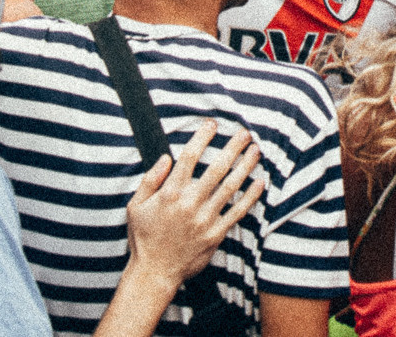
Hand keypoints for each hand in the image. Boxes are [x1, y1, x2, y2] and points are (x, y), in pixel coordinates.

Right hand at [123, 121, 267, 288]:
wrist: (154, 272)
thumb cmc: (144, 238)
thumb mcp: (135, 206)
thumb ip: (150, 179)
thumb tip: (166, 158)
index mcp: (170, 192)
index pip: (190, 156)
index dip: (203, 136)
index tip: (213, 124)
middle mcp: (190, 202)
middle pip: (217, 167)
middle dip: (233, 147)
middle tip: (245, 133)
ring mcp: (205, 218)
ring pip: (231, 186)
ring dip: (246, 166)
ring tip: (256, 151)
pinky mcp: (216, 234)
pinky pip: (238, 211)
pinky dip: (251, 196)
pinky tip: (259, 182)